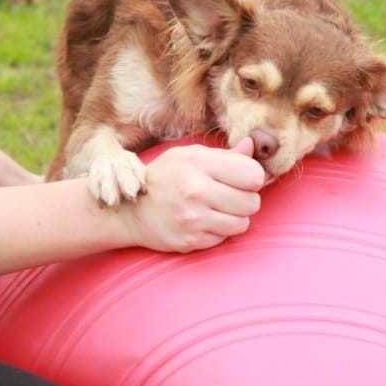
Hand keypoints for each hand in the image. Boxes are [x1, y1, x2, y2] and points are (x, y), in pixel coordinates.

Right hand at [122, 138, 264, 253]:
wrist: (131, 210)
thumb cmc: (165, 177)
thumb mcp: (189, 156)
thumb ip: (224, 154)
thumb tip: (252, 145)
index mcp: (199, 164)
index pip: (253, 175)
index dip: (252, 177)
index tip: (240, 178)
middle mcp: (196, 191)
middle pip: (252, 202)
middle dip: (245, 199)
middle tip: (229, 196)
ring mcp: (193, 219)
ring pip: (242, 223)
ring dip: (234, 218)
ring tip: (217, 210)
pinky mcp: (190, 241)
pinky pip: (224, 238)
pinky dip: (219, 231)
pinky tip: (204, 222)